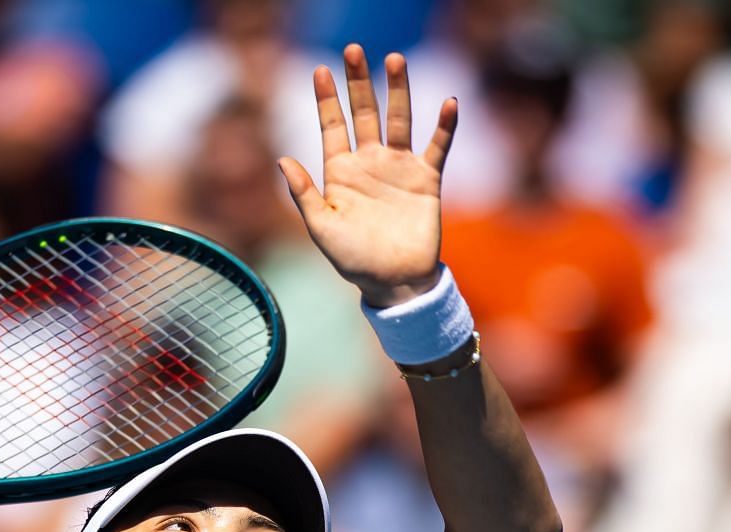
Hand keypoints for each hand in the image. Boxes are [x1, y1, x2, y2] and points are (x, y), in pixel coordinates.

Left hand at [278, 46, 456, 308]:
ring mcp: (399, 167)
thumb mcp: (321, 228)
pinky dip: (444, 126)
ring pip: (399, 119)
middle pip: (364, 112)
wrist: (394, 282)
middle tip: (354, 50)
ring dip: (398, 91)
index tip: (320, 69)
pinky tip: (449, 103)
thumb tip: (282, 159)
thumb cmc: (353, 259)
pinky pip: (437, 146)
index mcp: (341, 171)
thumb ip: (304, 193)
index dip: (326, 99)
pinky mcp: (426, 179)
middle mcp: (370, 162)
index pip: (332, 126)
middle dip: (359, 82)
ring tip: (394, 59)